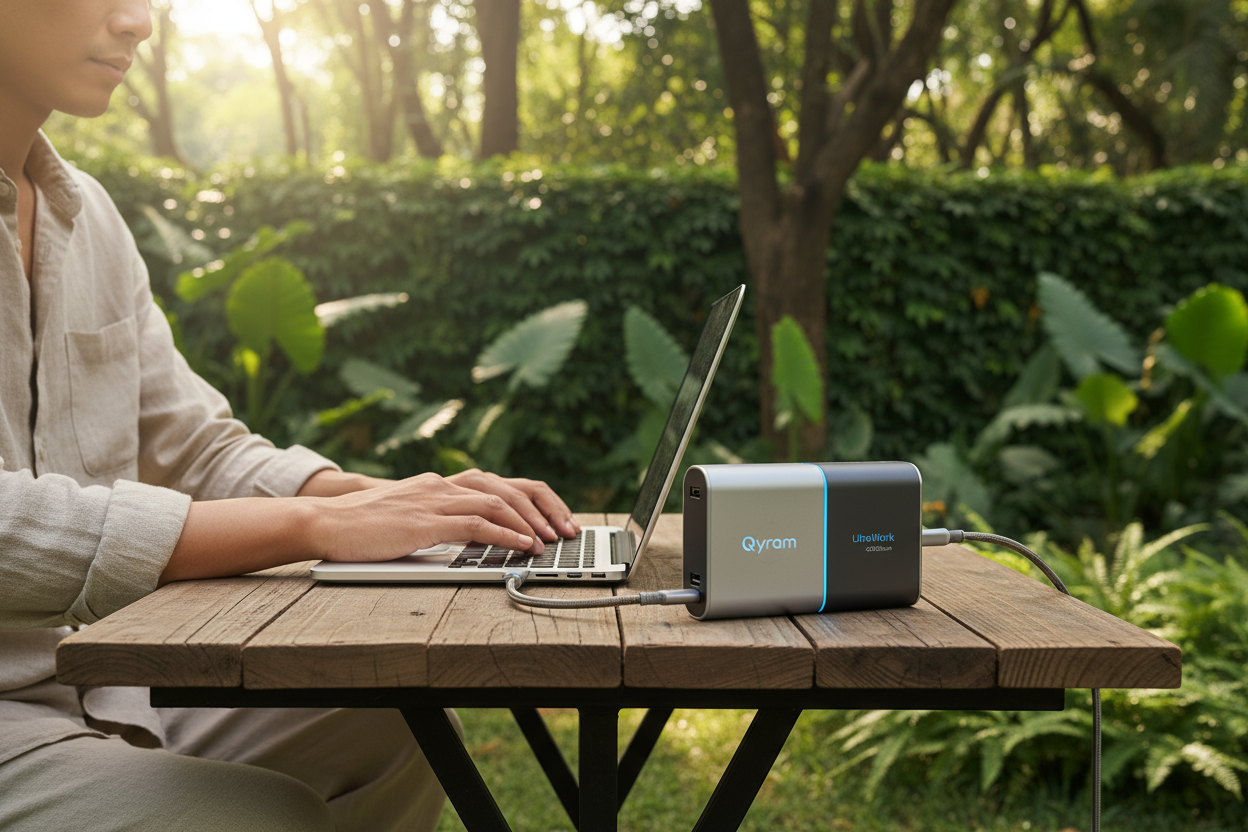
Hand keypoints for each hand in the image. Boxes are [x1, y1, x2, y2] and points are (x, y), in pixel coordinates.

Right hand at [300, 467, 578, 545]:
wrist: (324, 522)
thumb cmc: (362, 527)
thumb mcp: (408, 518)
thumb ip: (438, 521)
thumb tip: (471, 540)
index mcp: (441, 483)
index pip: (501, 484)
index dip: (534, 500)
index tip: (555, 519)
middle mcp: (443, 485)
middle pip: (509, 488)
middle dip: (544, 509)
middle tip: (566, 530)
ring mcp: (434, 500)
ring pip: (498, 503)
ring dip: (530, 523)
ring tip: (549, 541)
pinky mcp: (426, 521)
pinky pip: (476, 524)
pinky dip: (505, 534)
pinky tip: (522, 545)